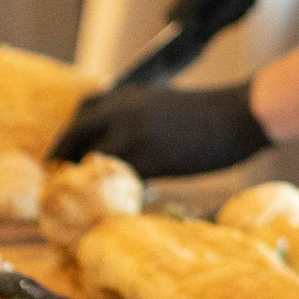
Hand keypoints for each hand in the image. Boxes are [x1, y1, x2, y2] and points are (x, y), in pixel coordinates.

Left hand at [48, 81, 267, 178]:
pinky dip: (112, 194)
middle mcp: (122, 109)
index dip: (72, 132)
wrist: (239, 114)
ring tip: (81, 198)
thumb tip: (126, 142)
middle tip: (59, 178)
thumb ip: (140, 117)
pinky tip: (115, 205)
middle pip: (75, 132)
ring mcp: (131, 132)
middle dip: (63, 155)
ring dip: (82, 179)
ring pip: (90, 158)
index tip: (67, 151)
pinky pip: (116, 180)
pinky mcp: (146, 157)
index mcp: (128, 93)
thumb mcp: (166, 104)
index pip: (84, 108)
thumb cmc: (213, 113)